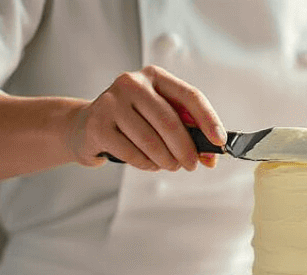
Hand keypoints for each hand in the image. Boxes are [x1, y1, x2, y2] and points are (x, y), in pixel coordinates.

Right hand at [69, 65, 224, 170]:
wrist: (86, 126)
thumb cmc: (131, 122)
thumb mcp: (160, 119)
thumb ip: (187, 132)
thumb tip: (211, 156)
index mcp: (154, 76)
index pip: (189, 96)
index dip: (208, 120)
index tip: (220, 141)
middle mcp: (132, 83)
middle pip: (170, 122)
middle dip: (186, 150)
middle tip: (192, 165)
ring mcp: (112, 103)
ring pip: (152, 141)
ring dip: (167, 161)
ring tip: (170, 165)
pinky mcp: (98, 125)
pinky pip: (133, 154)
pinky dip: (147, 164)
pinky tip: (148, 163)